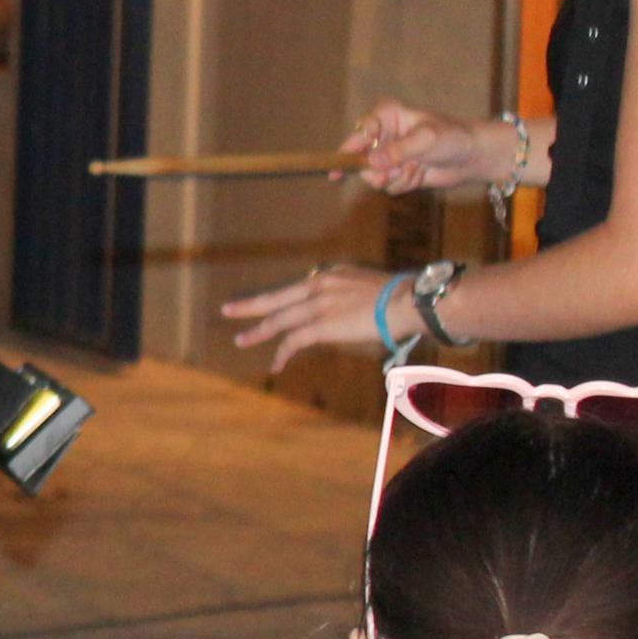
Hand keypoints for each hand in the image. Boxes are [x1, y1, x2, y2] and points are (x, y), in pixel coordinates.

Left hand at [221, 263, 397, 372]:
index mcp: (330, 275)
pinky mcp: (322, 324)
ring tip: (241, 340)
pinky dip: (282, 352)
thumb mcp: (368, 287)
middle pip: (277, 298)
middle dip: (251, 306)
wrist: (409, 300)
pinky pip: (294, 340)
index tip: (272, 305)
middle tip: (229, 310)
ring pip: (279, 319)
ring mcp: (318, 304)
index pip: (299, 288)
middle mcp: (319, 285)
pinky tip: (276, 364)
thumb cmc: (400, 298)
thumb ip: (351, 295)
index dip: (284, 300)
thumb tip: (353, 309)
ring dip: (259, 332)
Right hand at [343, 103, 495, 195]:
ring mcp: (390, 155)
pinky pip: (389, 186)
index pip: (361, 133)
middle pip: (361, 159)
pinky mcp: (398, 172)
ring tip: (417, 169)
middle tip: (394, 172)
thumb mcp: (425, 140)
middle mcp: (384, 135)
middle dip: (378, 170)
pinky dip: (405, 184)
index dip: (349, 150)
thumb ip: (397, 151)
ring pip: (374, 176)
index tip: (335, 170)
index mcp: (387, 116)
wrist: (473, 156)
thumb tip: (370, 162)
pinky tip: (421, 174)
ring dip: (397, 178)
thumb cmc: (452, 138)